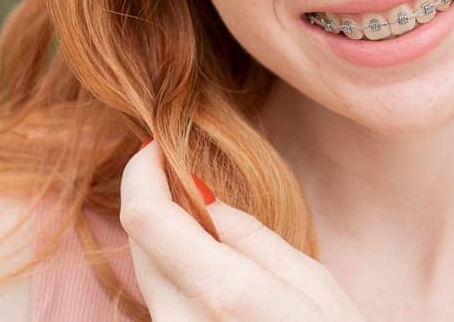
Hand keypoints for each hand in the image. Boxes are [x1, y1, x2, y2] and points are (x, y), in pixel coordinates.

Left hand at [120, 139, 367, 320]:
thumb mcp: (314, 284)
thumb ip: (252, 238)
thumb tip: (202, 198)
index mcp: (224, 295)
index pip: (147, 219)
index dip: (141, 173)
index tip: (154, 147)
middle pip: (139, 245)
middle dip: (152, 201)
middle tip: (181, 175)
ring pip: (146, 277)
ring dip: (164, 243)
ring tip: (204, 227)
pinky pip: (161, 306)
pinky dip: (173, 278)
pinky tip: (207, 272)